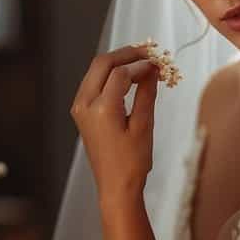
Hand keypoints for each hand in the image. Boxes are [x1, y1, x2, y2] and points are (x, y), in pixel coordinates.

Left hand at [70, 44, 159, 202]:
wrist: (115, 187)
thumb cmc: (132, 162)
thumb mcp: (143, 126)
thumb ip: (146, 93)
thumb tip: (152, 69)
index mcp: (101, 109)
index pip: (120, 73)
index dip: (141, 64)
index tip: (159, 63)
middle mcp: (85, 104)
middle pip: (102, 63)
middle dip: (126, 54)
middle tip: (149, 52)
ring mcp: (80, 108)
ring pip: (96, 70)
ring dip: (118, 62)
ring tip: (142, 62)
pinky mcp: (82, 112)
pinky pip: (94, 83)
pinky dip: (111, 75)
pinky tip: (129, 77)